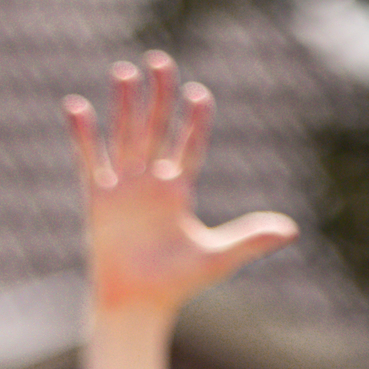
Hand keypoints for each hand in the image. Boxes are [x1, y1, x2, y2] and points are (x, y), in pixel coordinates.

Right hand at [65, 53, 297, 321]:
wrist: (136, 305)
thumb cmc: (177, 284)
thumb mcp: (218, 258)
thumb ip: (250, 239)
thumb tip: (292, 230)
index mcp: (178, 190)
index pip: (189, 144)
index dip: (194, 120)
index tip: (198, 95)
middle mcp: (150, 182)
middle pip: (155, 128)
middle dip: (158, 96)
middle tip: (160, 62)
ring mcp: (122, 188)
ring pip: (124, 136)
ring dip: (124, 105)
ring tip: (125, 71)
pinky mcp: (97, 199)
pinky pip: (89, 161)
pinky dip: (83, 135)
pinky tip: (77, 106)